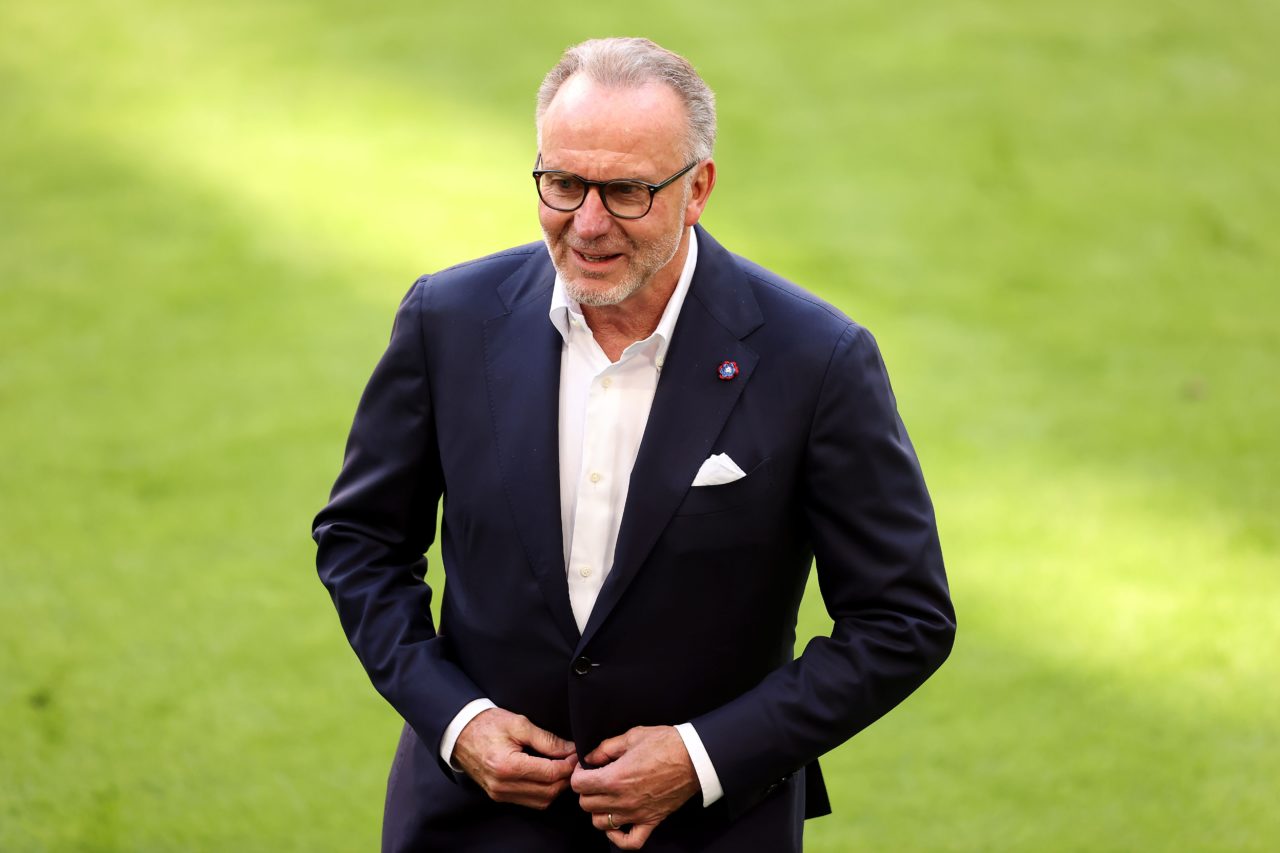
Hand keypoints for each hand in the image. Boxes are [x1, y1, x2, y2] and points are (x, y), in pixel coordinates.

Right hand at [452, 708, 576, 808]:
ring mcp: (500, 794)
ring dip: (556, 787)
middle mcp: (503, 785)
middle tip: (573, 761)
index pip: (550, 773)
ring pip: (541, 801)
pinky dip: (543, 792)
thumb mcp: (519, 724)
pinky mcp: (499, 796)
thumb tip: (570, 749)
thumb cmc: (487, 724)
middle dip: (565, 778)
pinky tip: (547, 776)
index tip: (576, 755)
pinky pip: (529, 802)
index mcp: (507, 766)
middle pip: (548, 791)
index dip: (568, 765)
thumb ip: (546, 739)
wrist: (460, 733)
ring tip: (562, 768)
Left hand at [571, 725, 699, 849]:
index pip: (578, 785)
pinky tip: (616, 824)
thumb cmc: (665, 743)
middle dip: (586, 790)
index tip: (586, 768)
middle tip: (595, 779)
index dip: (578, 774)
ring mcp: (636, 814)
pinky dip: (618, 838)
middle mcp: (622, 800)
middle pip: (586, 804)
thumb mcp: (632, 736)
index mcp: (615, 778)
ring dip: (599, 811)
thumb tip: (590, 758)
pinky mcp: (651, 821)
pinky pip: (629, 842)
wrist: (694, 757)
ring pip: (600, 823)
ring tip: (606, 797)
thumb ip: (606, 748)